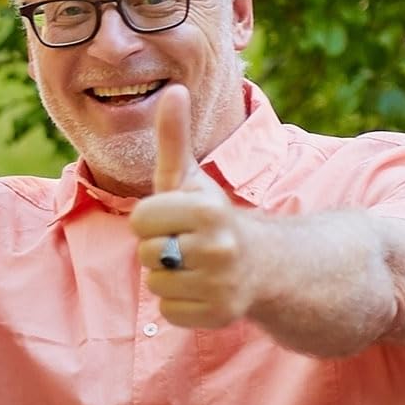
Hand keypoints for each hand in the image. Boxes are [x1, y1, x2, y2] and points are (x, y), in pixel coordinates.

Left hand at [130, 86, 263, 328]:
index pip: (140, 220)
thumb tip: (172, 89)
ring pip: (155, 284)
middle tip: (186, 244)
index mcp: (207, 210)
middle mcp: (217, 247)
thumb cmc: (212, 215)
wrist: (265, 262)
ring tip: (194, 266)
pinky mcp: (218, 315)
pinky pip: (169, 311)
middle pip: (145, 254)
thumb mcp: (190, 176)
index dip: (150, 219)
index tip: (173, 218)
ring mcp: (220, 284)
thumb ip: (174, 137)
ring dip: (168, 277)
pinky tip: (202, 288)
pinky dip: (180, 303)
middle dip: (158, 248)